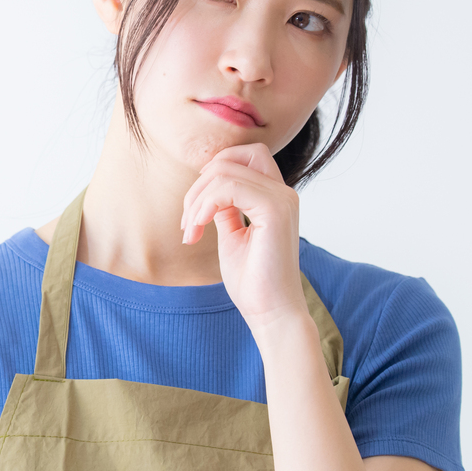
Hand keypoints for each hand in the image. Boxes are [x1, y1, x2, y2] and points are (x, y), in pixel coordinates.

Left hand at [178, 144, 306, 334]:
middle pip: (232, 157)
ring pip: (224, 171)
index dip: (212, 174)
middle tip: (188, 221)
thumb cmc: (253, 282)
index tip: (195, 210)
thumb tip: (210, 191)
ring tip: (191, 230)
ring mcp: (281, 199)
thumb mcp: (232, 236)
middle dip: (199, 184)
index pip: (244, 157)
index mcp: (275, 197)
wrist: (271, 313)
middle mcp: (283, 193)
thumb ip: (226, 209)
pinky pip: (228, 186)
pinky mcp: (275, 210)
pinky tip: (198, 228)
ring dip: (196, 200)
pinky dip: (205, 204)